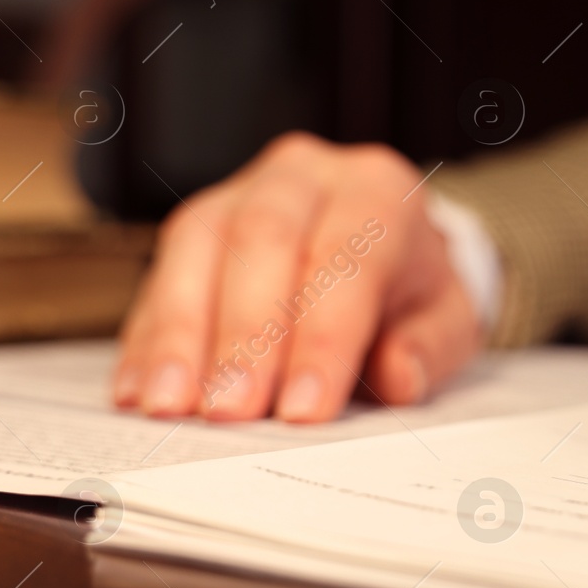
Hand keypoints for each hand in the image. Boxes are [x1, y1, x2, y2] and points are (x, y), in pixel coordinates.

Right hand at [115, 132, 481, 421]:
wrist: (383, 245)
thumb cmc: (412, 289)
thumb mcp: (448, 318)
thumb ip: (430, 347)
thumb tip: (398, 376)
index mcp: (377, 189)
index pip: (347, 259)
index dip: (322, 338)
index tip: (304, 410)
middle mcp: (303, 175)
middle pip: (262, 240)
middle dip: (243, 335)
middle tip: (229, 412)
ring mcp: (238, 191)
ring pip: (197, 246)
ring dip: (179, 335)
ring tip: (170, 406)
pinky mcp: (192, 226)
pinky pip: (158, 273)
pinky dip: (147, 338)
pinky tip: (139, 391)